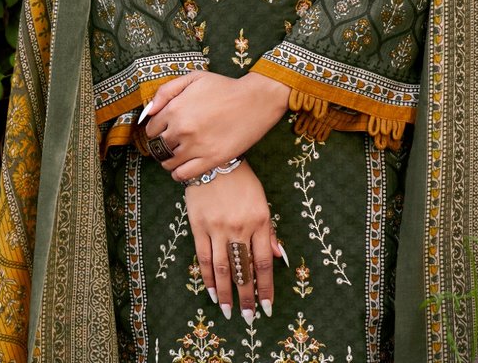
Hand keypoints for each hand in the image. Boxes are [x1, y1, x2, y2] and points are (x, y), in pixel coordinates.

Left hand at [137, 70, 288, 180]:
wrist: (255, 101)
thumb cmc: (223, 87)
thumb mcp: (193, 78)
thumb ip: (166, 92)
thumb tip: (149, 110)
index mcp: (174, 109)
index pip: (151, 129)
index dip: (155, 131)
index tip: (162, 132)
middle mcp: (182, 130)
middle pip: (158, 147)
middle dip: (161, 146)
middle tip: (169, 145)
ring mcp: (196, 146)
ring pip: (169, 163)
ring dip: (168, 161)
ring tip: (176, 156)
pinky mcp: (211, 159)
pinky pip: (184, 174)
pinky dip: (179, 174)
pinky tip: (183, 168)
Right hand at [183, 161, 286, 324]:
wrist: (212, 160)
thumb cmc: (242, 181)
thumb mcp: (262, 202)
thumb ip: (269, 231)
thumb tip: (279, 257)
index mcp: (260, 222)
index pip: (263, 263)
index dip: (265, 287)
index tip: (266, 307)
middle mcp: (239, 228)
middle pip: (243, 269)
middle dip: (246, 296)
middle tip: (248, 316)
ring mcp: (217, 228)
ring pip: (222, 268)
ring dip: (226, 292)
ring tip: (229, 311)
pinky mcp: (198, 225)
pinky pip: (203, 256)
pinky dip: (207, 276)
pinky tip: (212, 291)